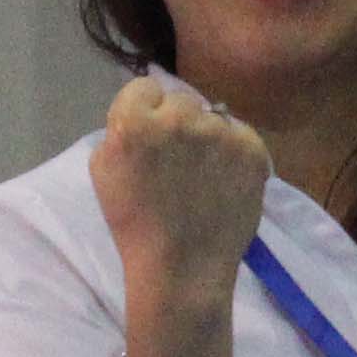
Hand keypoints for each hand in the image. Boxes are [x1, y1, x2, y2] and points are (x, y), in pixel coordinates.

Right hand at [89, 72, 274, 311]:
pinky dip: (235, 154)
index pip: (144, 87)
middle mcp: (180, 117)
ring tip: (204, 177)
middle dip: (177, 123)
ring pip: (214, 118)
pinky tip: (225, 182)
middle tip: (178, 162)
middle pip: (181, 101)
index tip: (149, 141)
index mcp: (135, 122)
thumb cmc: (135, 224)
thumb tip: (146, 112)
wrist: (183, 268)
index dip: (145, 113)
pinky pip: (241, 135)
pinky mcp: (253, 149)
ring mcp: (221, 132)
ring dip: (208, 138)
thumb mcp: (104, 169)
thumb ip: (121, 130)